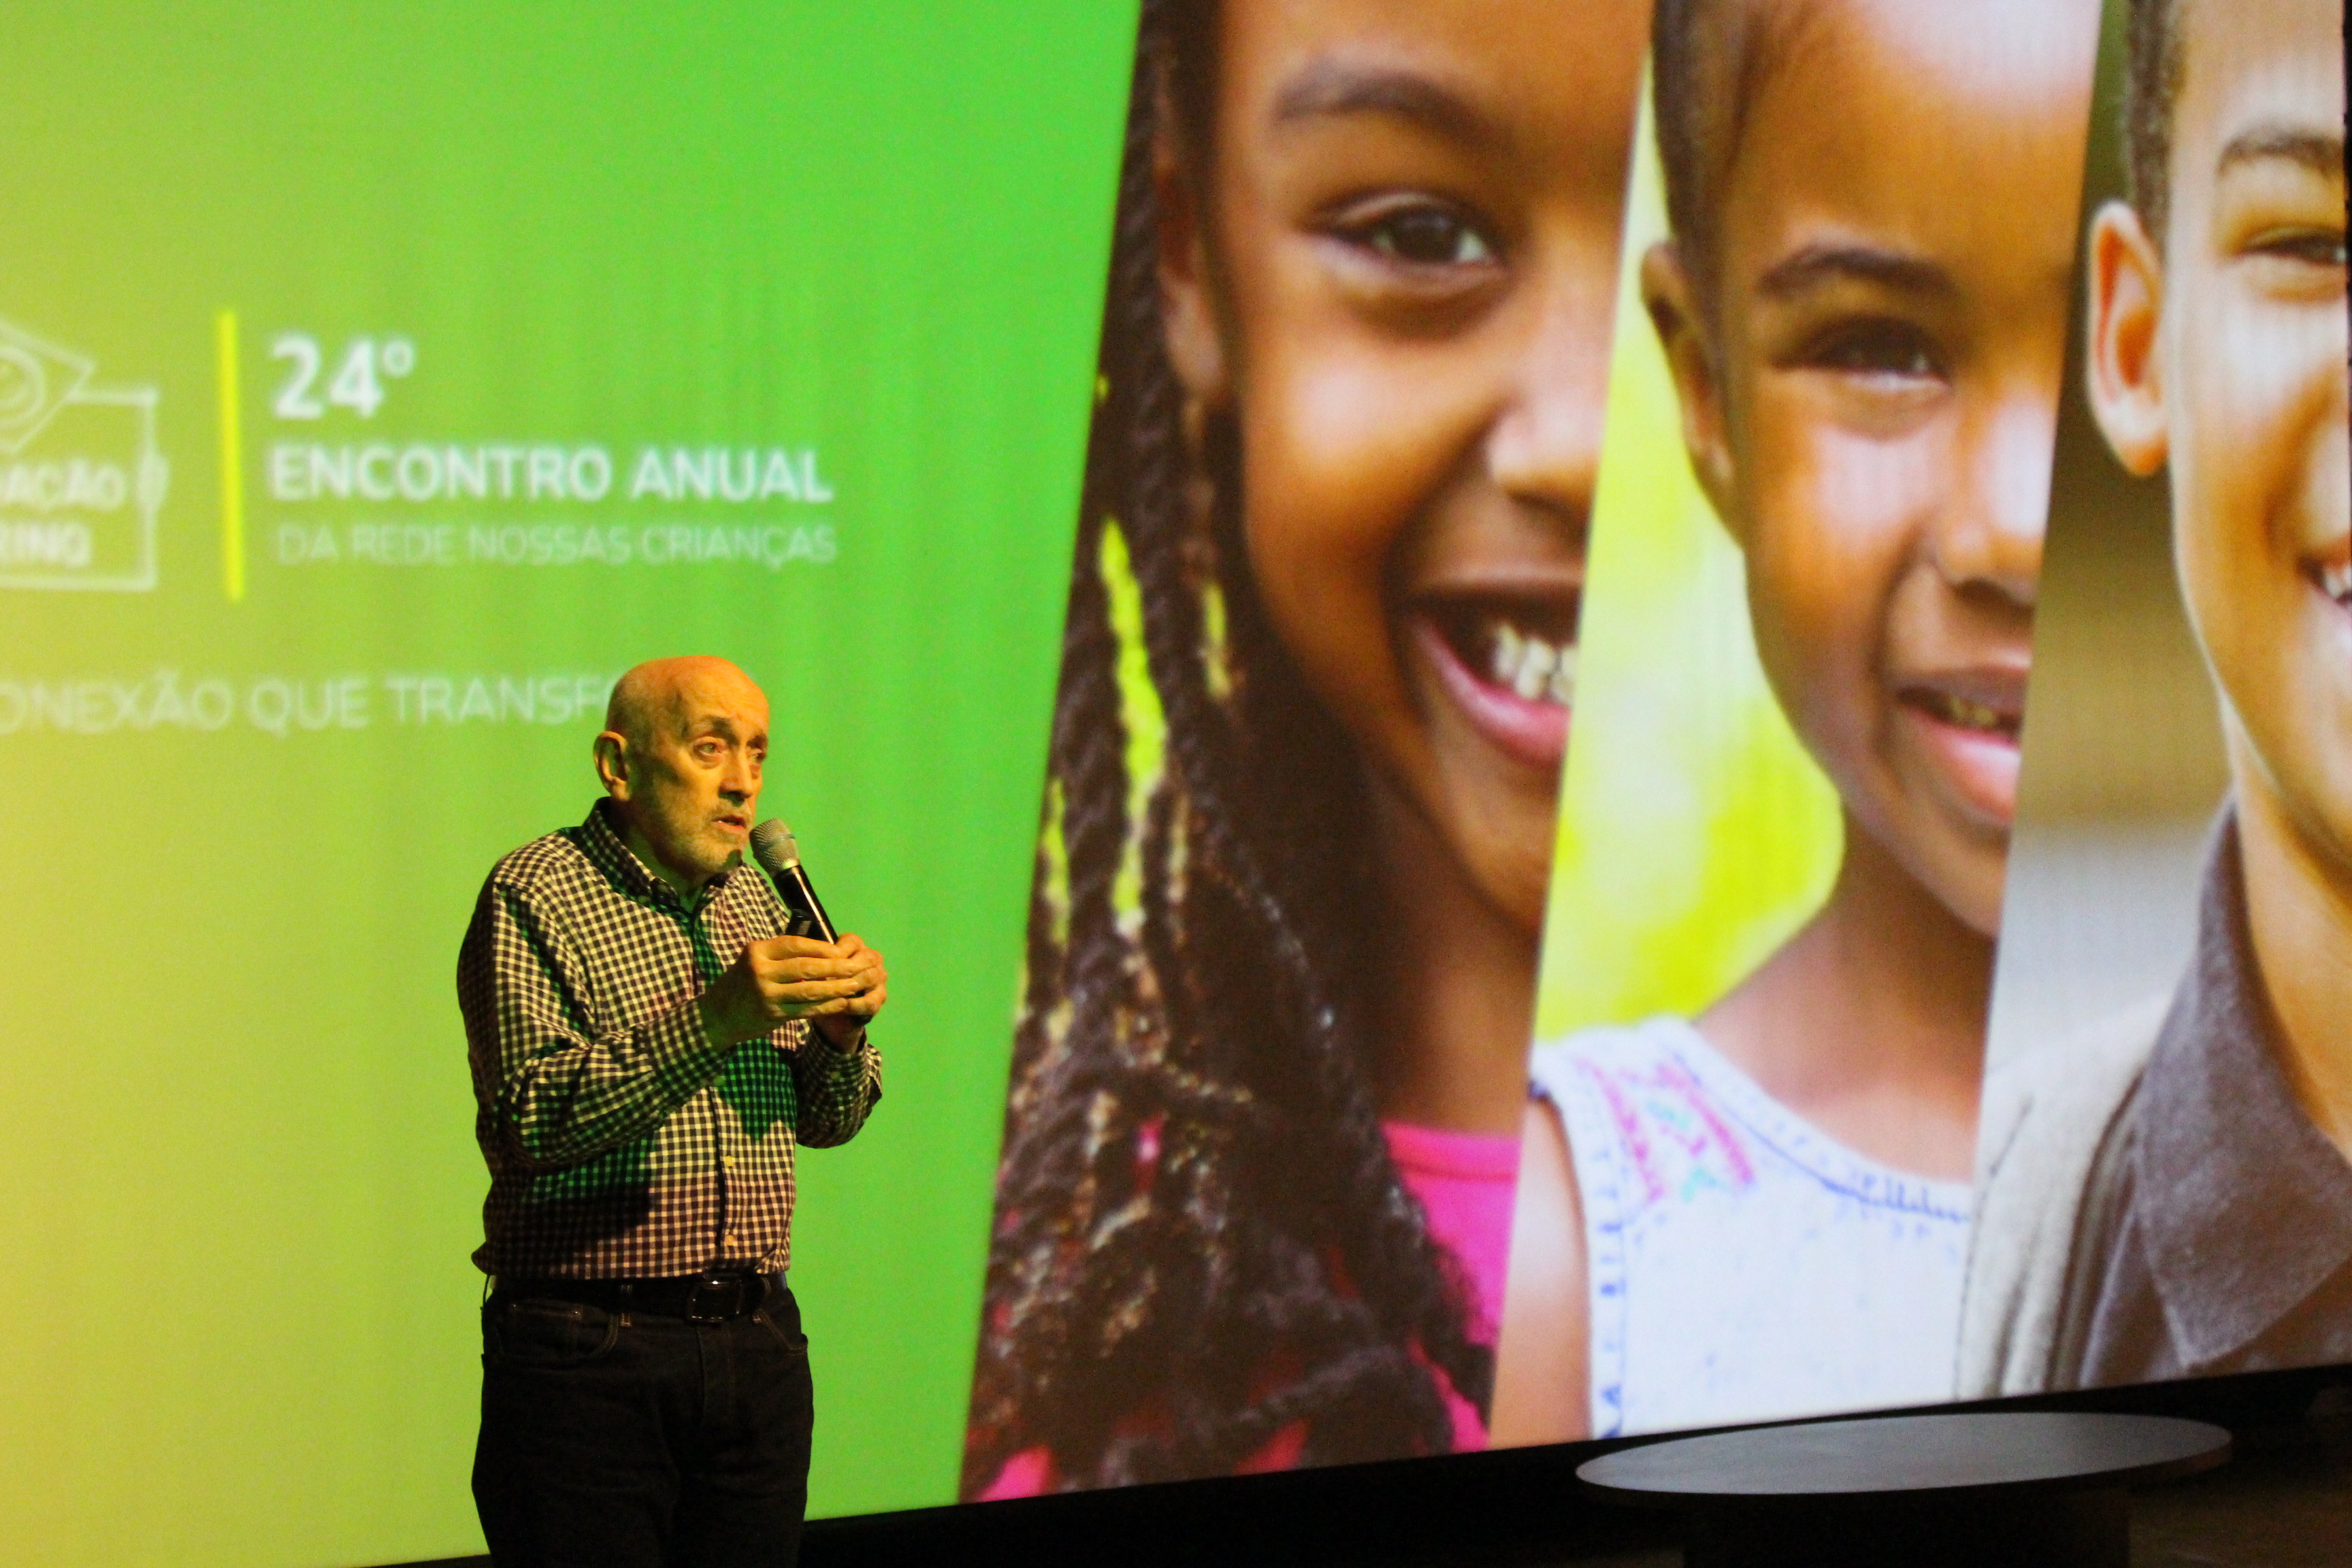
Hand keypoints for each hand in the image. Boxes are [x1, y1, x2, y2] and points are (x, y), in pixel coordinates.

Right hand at [701, 933, 886, 1047]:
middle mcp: (760, 970)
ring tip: (855, 985)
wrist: (716, 1016)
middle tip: (856, 968)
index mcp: (757, 951)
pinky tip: (841, 1003)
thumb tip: (824, 949)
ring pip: (809, 990)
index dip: (821, 947)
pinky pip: (806, 1009)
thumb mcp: (755, 960)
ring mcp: (765, 994)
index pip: (795, 944)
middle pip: (806, 967)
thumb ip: (782, 954)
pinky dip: (826, 1006)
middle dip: (835, 968)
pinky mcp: (772, 1015)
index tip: (841, 951)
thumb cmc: (742, 982)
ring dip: (836, 988)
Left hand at [808, 933, 886, 1047]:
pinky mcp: (880, 997)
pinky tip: (844, 1007)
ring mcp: (879, 977)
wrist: (830, 1009)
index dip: (835, 953)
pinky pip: (871, 1001)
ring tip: (833, 995)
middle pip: (867, 958)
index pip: (852, 942)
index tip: (817, 964)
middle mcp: (871, 958)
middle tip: (826, 981)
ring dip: (852, 987)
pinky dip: (856, 1004)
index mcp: (855, 946)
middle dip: (846, 970)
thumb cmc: (820, 983)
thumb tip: (803, 964)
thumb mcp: (813, 970)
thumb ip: (814, 964)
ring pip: (871, 977)